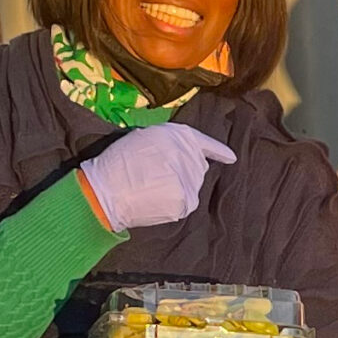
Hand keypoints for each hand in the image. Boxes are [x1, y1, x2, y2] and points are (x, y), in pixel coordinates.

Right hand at [79, 124, 236, 231]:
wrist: (106, 191)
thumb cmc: (118, 163)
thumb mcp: (143, 138)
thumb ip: (169, 142)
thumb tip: (185, 152)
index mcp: (177, 135)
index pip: (203, 143)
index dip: (218, 150)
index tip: (231, 158)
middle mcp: (189, 154)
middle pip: (198, 167)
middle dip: (186, 170)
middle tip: (158, 176)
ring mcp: (190, 178)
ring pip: (193, 185)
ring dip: (180, 186)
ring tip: (154, 187)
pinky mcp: (187, 199)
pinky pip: (186, 201)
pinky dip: (176, 202)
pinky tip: (157, 199)